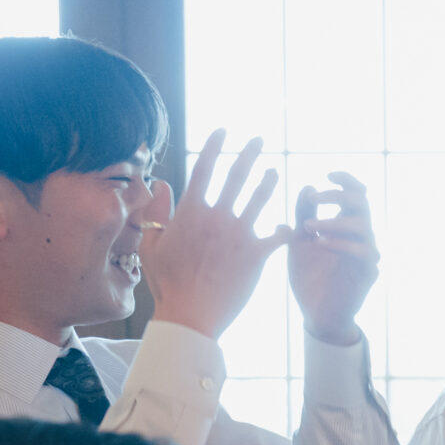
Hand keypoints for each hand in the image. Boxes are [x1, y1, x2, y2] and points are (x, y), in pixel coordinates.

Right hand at [139, 131, 286, 340]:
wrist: (191, 314)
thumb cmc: (168, 282)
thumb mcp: (152, 245)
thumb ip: (157, 212)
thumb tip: (160, 183)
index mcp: (190, 212)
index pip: (205, 168)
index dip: (215, 146)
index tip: (224, 130)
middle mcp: (217, 217)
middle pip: (237, 176)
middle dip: (249, 153)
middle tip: (259, 139)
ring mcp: (239, 234)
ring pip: (260, 199)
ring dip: (268, 182)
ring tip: (275, 172)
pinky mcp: (257, 254)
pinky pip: (279, 235)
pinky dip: (288, 229)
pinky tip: (293, 225)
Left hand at [286, 171, 379, 344]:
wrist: (315, 313)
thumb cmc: (309, 277)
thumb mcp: (299, 241)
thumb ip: (303, 215)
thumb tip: (307, 187)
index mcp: (345, 226)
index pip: (355, 194)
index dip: (346, 180)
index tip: (328, 173)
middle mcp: (360, 237)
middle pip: (362, 203)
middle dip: (339, 196)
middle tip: (315, 198)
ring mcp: (367, 255)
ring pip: (363, 226)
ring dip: (335, 221)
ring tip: (309, 227)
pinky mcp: (368, 273)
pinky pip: (363, 252)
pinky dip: (342, 244)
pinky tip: (321, 244)